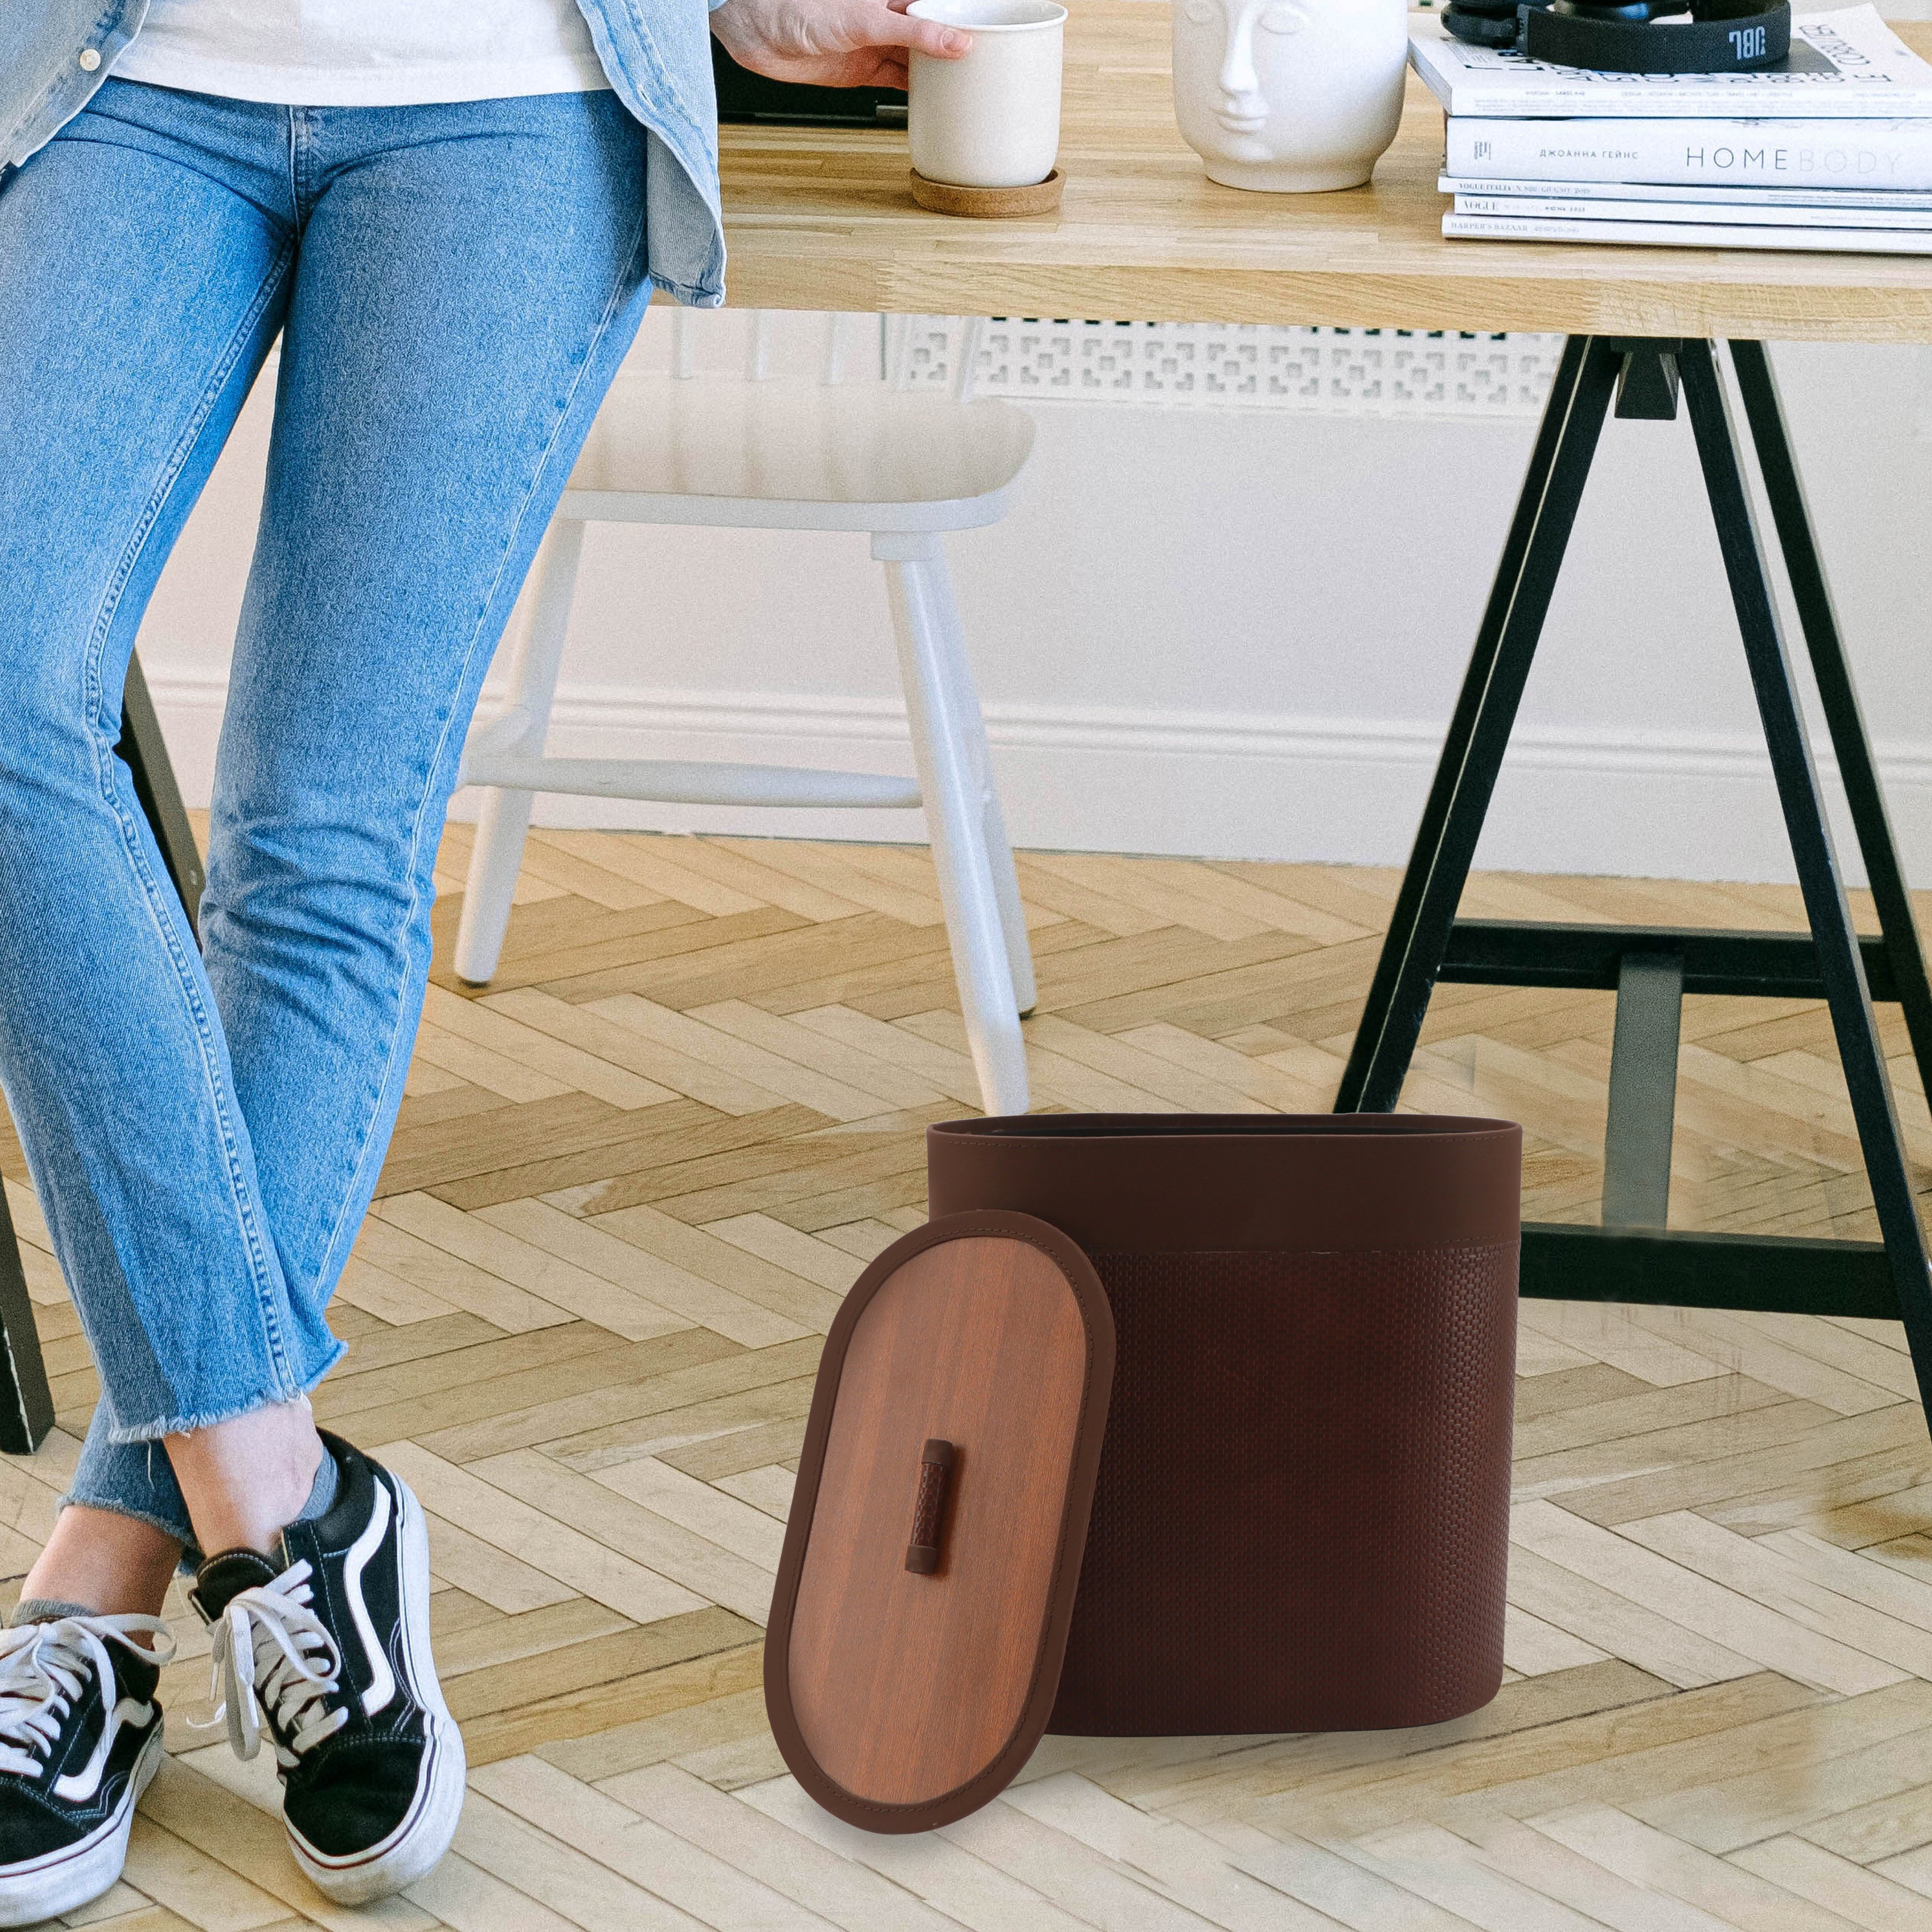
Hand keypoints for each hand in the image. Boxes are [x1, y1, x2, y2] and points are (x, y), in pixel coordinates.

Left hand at [711, 0, 971, 91]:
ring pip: (921, 58)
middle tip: (993, 64)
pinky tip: (938, 99)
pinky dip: (918, 92)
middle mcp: (890, 14)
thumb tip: (959, 44)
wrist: (759, 32)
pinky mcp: (865, 69)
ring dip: (942, 73)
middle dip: (960, 46)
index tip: (996, 29)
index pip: (941, 5)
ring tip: (971, 86)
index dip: (967, 16)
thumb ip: (915, 32)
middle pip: (936, 31)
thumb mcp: (867, 19)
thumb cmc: (801, 7)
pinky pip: (901, 80)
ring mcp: (878, 42)